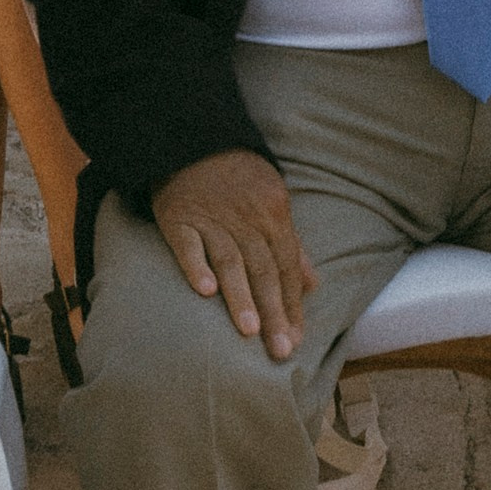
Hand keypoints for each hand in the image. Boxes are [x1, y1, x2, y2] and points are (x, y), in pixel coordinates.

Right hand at [150, 148, 316, 360]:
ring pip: (230, 261)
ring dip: (241, 296)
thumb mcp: (273, 200)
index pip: (287, 267)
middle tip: (280, 350)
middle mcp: (246, 218)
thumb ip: (291, 245)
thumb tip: (312, 285)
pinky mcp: (178, 216)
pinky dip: (196, 266)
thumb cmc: (238, 177)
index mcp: (274, 214)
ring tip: (250, 330)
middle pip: (264, 270)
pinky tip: (204, 292)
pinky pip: (188, 244)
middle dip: (274, 312)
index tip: (296, 339)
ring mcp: (211, 217)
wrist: (193, 138)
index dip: (293, 304)